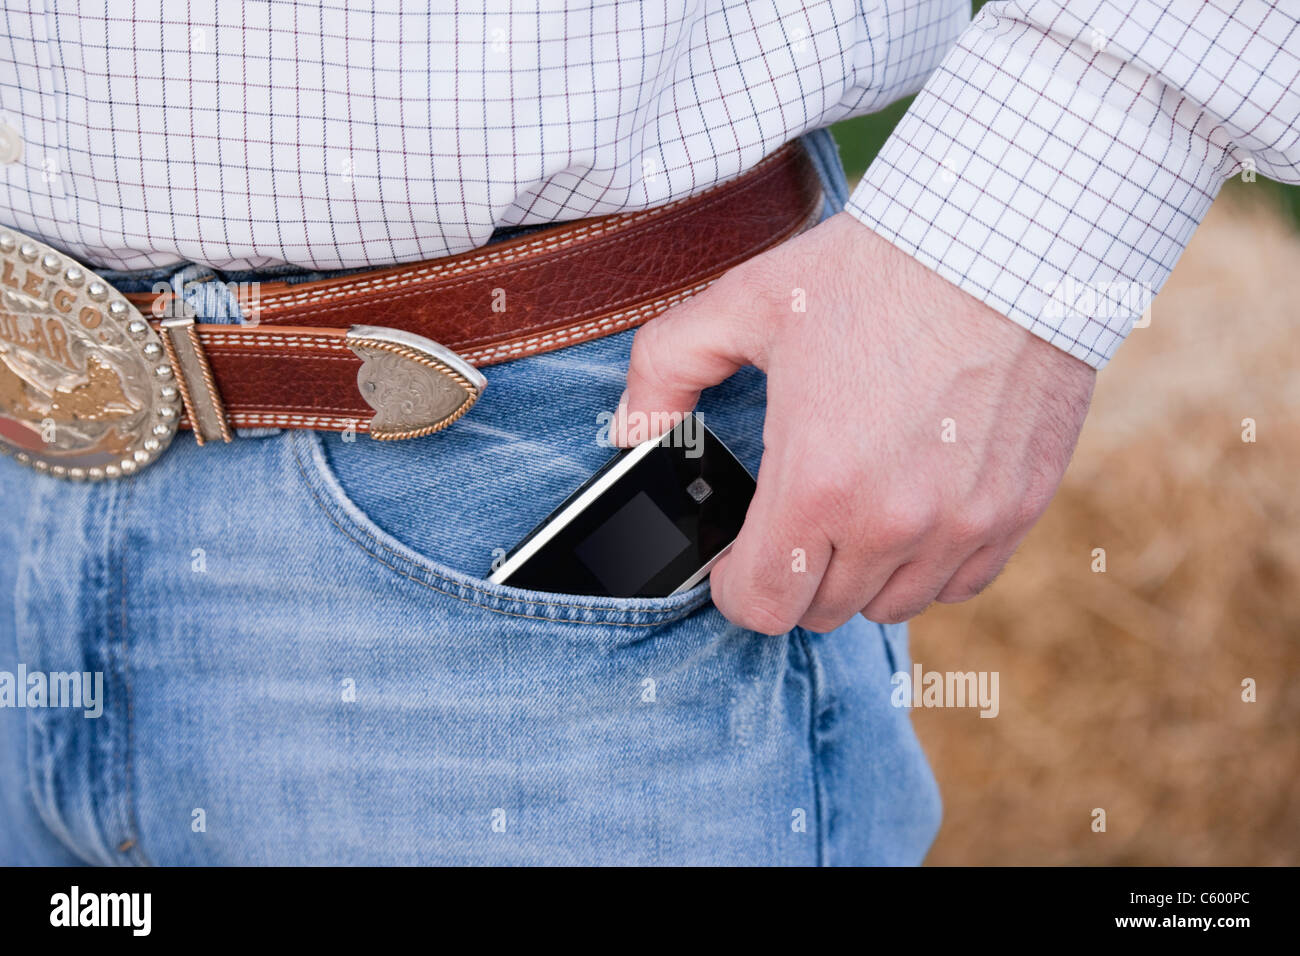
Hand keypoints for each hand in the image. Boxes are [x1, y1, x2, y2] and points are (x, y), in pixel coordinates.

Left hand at [613, 212, 1095, 633]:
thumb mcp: (744, 303)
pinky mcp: (1016, 510)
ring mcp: (963, 522)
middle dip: (793, 575)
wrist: (1002, 243)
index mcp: (817, 482)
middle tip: (792, 521)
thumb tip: (631, 433)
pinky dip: (930, 564)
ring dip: (860, 574)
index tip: (736, 562)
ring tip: (852, 512)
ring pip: (892, 605)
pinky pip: (961, 583)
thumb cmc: (874, 271)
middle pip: (822, 610)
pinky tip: (914, 511)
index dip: (735, 590)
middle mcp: (893, 521)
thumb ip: (665, 370)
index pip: (762, 605)